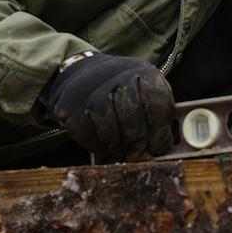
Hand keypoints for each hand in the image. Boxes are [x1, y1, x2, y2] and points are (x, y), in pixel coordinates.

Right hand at [38, 53, 174, 162]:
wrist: (86, 74)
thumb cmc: (127, 91)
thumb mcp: (149, 94)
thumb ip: (159, 118)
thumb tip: (160, 150)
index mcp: (144, 75)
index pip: (156, 107)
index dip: (159, 133)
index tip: (157, 147)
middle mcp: (117, 79)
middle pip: (132, 122)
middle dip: (138, 146)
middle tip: (140, 158)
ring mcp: (92, 92)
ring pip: (109, 132)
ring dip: (118, 150)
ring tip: (123, 157)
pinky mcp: (71, 107)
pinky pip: (89, 137)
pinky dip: (99, 149)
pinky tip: (105, 150)